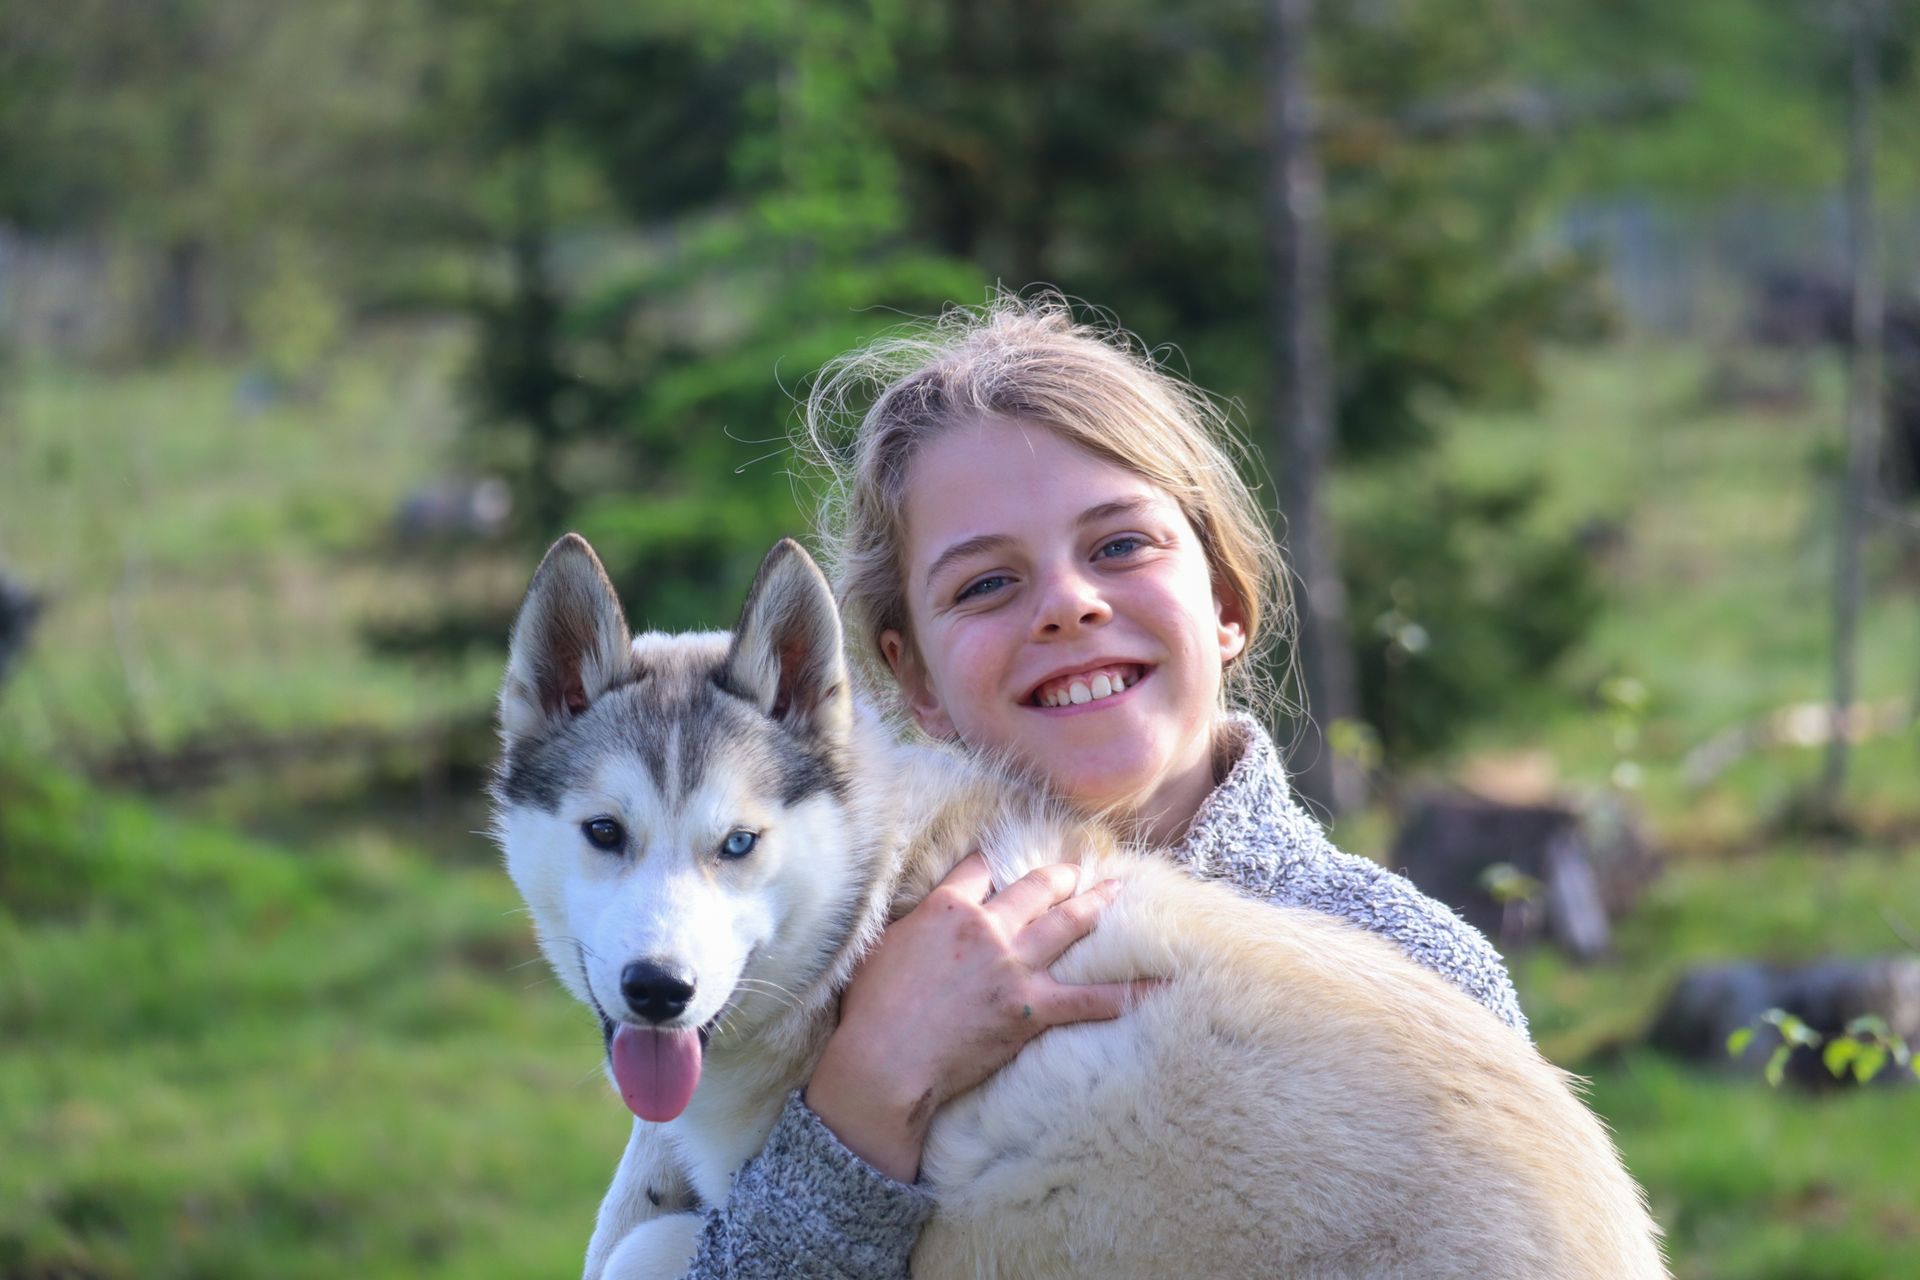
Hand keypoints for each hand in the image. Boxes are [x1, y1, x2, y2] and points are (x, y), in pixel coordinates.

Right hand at [803, 853, 1146, 1181]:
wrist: (885, 1061)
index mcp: (946, 909)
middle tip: (1077, 869)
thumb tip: (917, 921)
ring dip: (1095, 904)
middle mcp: (986, 928)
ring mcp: (1013, 966)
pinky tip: (1158, 986)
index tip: (1001, 864)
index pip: (978, 870)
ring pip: (1067, 923)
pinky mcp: (1031, 1006)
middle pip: (1034, 887)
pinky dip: (1126, 993)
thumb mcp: (880, 950)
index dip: (992, 864)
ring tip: (1115, 891)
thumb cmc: (870, 1012)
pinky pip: (1090, 999)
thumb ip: (909, 926)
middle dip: (1059, 875)